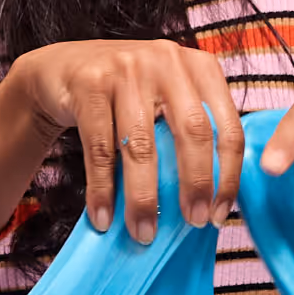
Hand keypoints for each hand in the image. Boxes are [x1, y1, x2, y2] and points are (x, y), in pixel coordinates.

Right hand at [3, 39, 247, 242]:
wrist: (65, 67)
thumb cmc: (127, 94)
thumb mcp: (168, 97)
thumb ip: (192, 130)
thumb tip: (209, 200)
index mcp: (199, 68)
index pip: (227, 127)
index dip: (228, 176)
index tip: (219, 214)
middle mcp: (167, 62)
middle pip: (192, 132)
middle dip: (195, 184)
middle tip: (192, 223)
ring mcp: (127, 69)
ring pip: (142, 145)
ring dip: (143, 197)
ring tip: (143, 233)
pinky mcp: (89, 84)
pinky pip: (99, 149)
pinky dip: (102, 189)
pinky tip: (103, 217)